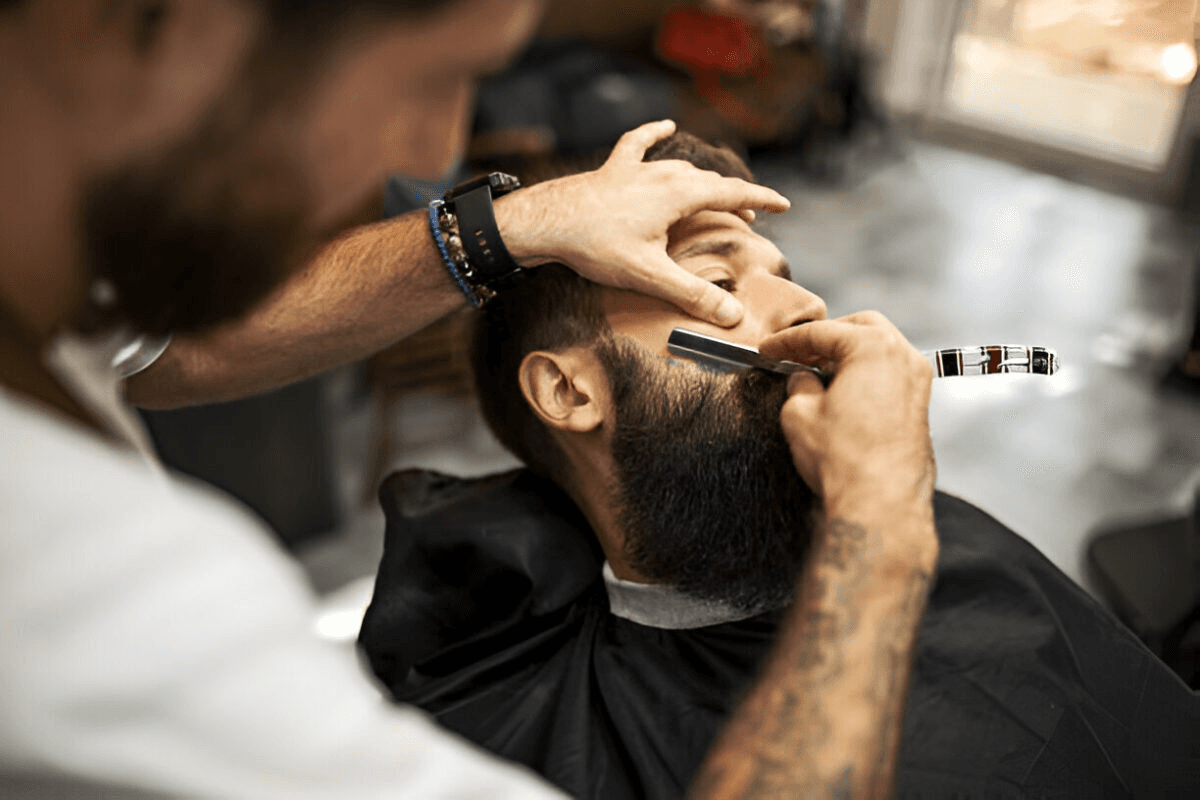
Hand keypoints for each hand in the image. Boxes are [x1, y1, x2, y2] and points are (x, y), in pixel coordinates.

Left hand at [494, 120, 789, 326]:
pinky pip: (640, 144)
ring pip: (681, 168)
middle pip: (710, 183)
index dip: (761, 200)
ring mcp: (638, 168)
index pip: (733, 193)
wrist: (545, 221)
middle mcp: (663, 173)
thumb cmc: (596, 245)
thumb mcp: (650, 275)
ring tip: (715, 194)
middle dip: (733, 198)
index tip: (784, 205)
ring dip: (702, 182)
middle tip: (748, 217)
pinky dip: (655, 135)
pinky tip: (665, 126)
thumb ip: (693, 294)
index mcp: (679, 193)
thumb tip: (732, 316)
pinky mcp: (613, 169)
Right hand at [759, 311, 935, 514]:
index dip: (787, 341)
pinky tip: (843, 393)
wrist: (881, 502)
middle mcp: (903, 357)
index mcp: (873, 347)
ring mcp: (918, 382)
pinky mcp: (920, 408)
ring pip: (880, 351)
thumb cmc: (846, 459)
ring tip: (819, 373)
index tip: (769, 349)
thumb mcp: (799, 414)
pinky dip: (866, 375)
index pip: (821, 332)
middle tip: (798, 353)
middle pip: (860, 329)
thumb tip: (802, 381)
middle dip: (827, 337)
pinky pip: (891, 375)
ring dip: (849, 355)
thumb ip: (798, 386)